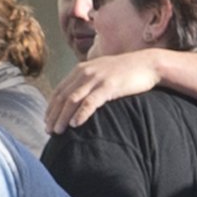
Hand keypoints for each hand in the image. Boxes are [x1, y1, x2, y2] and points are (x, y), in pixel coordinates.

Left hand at [45, 53, 162, 132]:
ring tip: (57, 131)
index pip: (59, 90)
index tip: (47, 121)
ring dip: (63, 117)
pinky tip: (75, 124)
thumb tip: (81, 98)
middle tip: (48, 130)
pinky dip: (81, 113)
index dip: (51, 107)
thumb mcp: (104, 73)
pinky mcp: (109, 86)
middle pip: (63, 96)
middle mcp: (85, 72)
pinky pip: (90, 102)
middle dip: (53, 115)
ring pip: (73, 100)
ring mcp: (97, 79)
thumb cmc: (128, 72)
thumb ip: (90, 82)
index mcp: (81, 69)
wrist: (149, 64)